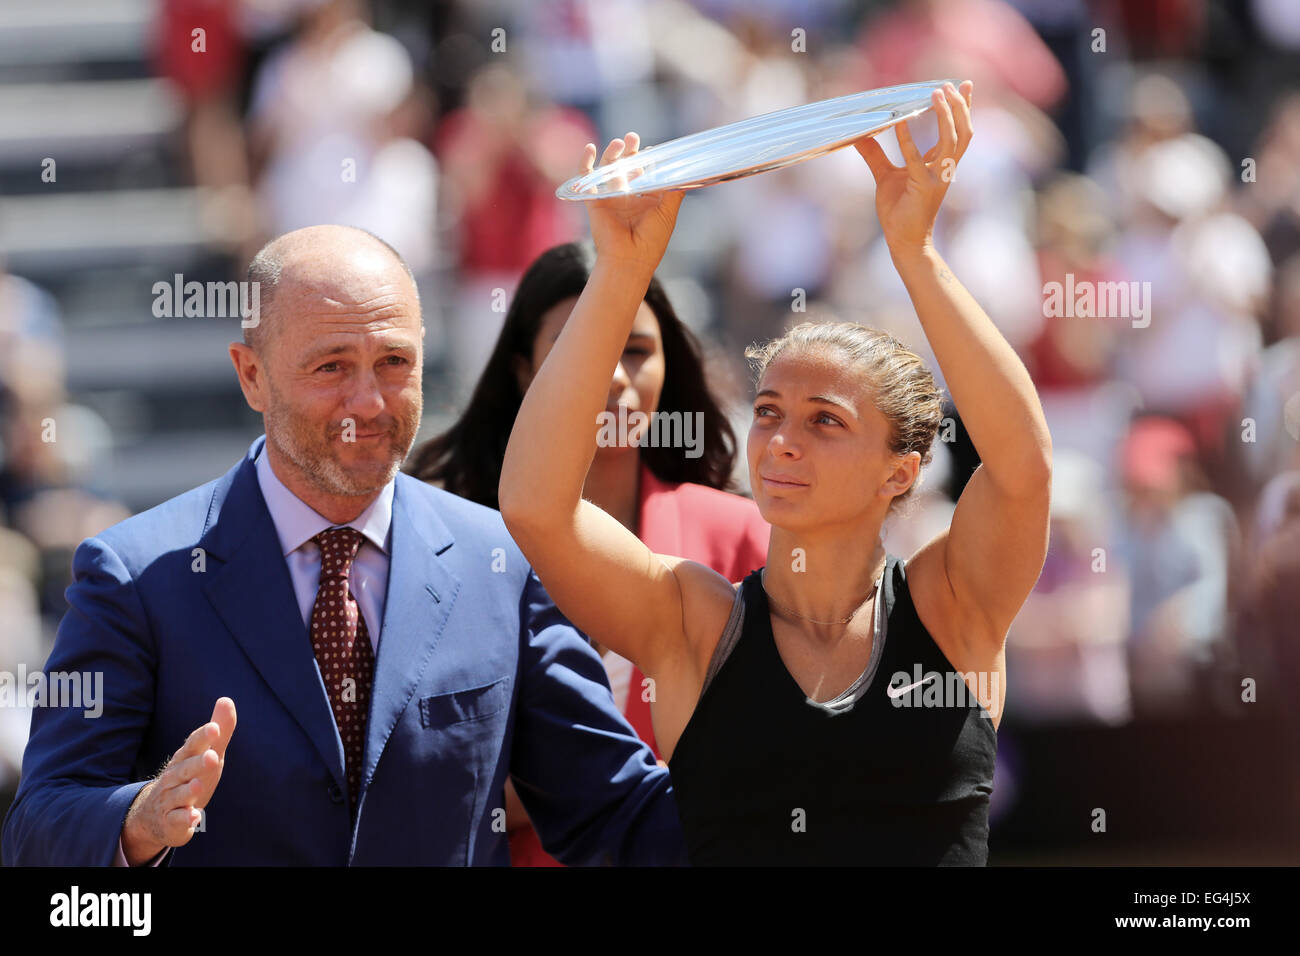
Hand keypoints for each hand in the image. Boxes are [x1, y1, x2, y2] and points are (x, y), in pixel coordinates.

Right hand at [121, 698, 235, 864]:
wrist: (155, 814)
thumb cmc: (189, 776)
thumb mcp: (207, 752)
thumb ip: (220, 729)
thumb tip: (226, 700)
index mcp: (185, 758)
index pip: (192, 745)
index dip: (202, 737)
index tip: (215, 728)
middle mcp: (174, 778)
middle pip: (185, 770)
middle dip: (197, 764)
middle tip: (212, 757)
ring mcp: (171, 800)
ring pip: (179, 794)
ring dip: (189, 791)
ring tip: (199, 785)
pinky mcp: (172, 822)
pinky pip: (177, 820)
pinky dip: (185, 819)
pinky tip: (195, 817)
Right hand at [579, 133, 684, 274]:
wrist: (630, 259)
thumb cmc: (652, 240)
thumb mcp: (668, 211)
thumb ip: (675, 189)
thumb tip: (685, 170)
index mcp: (645, 200)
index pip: (644, 173)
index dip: (647, 160)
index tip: (651, 150)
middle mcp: (627, 198)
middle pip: (626, 167)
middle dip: (629, 151)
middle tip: (633, 138)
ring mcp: (610, 199)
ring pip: (608, 170)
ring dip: (613, 154)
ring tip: (619, 144)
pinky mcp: (594, 202)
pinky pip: (586, 180)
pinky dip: (586, 163)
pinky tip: (590, 149)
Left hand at [854, 80, 973, 259]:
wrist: (903, 242)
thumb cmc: (899, 211)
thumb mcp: (885, 176)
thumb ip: (875, 154)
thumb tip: (860, 135)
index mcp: (940, 164)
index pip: (958, 130)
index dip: (963, 107)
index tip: (965, 84)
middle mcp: (944, 169)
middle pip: (963, 131)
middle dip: (960, 106)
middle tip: (952, 84)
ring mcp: (937, 178)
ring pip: (951, 141)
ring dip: (946, 116)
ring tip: (937, 94)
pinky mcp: (923, 187)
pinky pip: (917, 160)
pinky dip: (908, 140)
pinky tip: (901, 123)